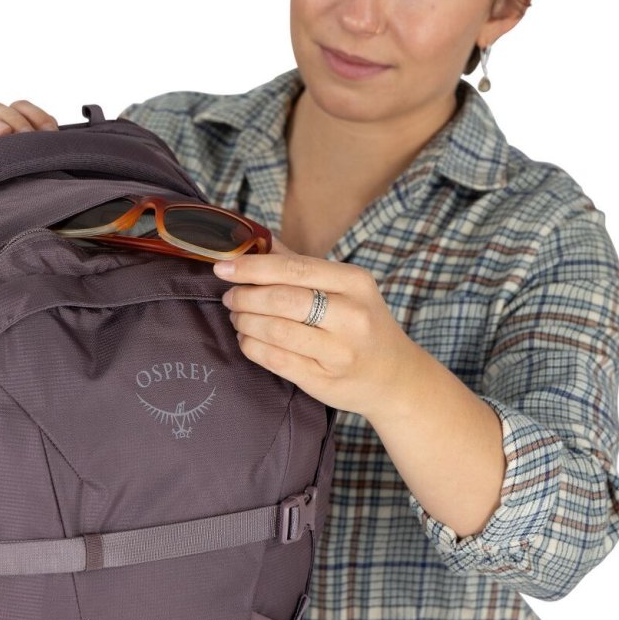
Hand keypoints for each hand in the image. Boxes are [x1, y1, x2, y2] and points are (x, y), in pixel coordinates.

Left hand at [213, 247, 425, 417]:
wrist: (395, 376)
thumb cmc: (362, 323)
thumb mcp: (345, 287)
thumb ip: (300, 264)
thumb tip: (254, 240)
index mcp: (355, 282)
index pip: (294, 269)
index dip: (252, 267)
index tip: (223, 267)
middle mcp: (352, 315)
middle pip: (282, 300)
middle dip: (246, 296)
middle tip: (230, 297)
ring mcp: (340, 351)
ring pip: (276, 331)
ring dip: (245, 322)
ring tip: (237, 316)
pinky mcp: (325, 379)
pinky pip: (276, 360)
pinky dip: (252, 346)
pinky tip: (247, 339)